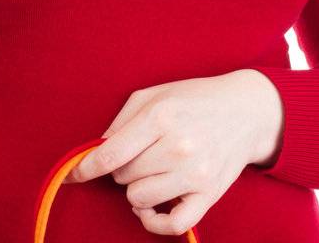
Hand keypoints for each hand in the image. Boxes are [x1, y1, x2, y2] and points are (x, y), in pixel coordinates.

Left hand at [65, 71, 284, 235]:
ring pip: (139, 199)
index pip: (110, 154)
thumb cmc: (193, 99)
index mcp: (160, 117)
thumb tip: (97, 150)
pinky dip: (154, 221)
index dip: (85, 168)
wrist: (246, 111)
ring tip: (147, 173)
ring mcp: (195, 174)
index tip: (72, 176)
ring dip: (135, 189)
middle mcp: (178, 147)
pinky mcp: (210, 195)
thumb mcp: (153, 95)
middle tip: (136, 155)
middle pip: (123, 176)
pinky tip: (150, 207)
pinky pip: (173, 224)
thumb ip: (121, 121)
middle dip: (120, 169)